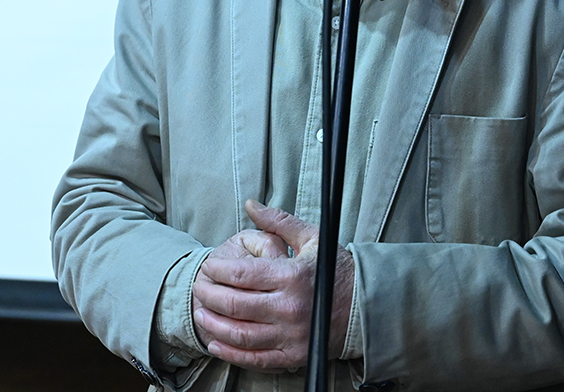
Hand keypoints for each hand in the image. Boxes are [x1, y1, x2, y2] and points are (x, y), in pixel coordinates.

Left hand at [192, 199, 353, 371]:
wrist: (365, 307)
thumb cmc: (335, 270)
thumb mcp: (311, 239)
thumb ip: (278, 221)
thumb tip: (251, 204)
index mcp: (292, 276)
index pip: (241, 274)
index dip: (217, 270)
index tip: (208, 267)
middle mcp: (290, 307)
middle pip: (235, 304)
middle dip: (209, 296)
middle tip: (198, 288)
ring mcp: (292, 335)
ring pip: (240, 334)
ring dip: (214, 324)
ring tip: (201, 313)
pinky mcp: (294, 356)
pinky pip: (255, 358)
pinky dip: (230, 352)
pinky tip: (216, 342)